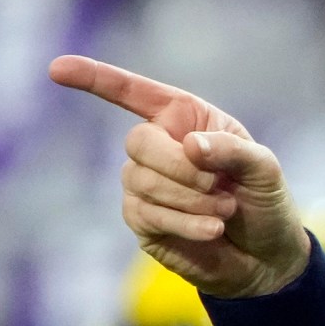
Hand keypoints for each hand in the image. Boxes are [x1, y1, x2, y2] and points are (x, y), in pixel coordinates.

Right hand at [47, 56, 308, 298]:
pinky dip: (184, 222)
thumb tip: (189, 144)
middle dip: (181, 167)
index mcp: (184, 119)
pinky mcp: (141, 219)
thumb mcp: (264, 170)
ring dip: (190, 199)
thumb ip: (233, 150)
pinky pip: (145, 213)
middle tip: (219, 186)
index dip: (95, 78)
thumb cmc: (264, 202)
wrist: (266, 257)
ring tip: (224, 211)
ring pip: (140, 180)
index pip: (133, 92)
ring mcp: (143, 182)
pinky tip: (211, 230)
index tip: (58, 68)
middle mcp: (158, 145)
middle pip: (138, 142)